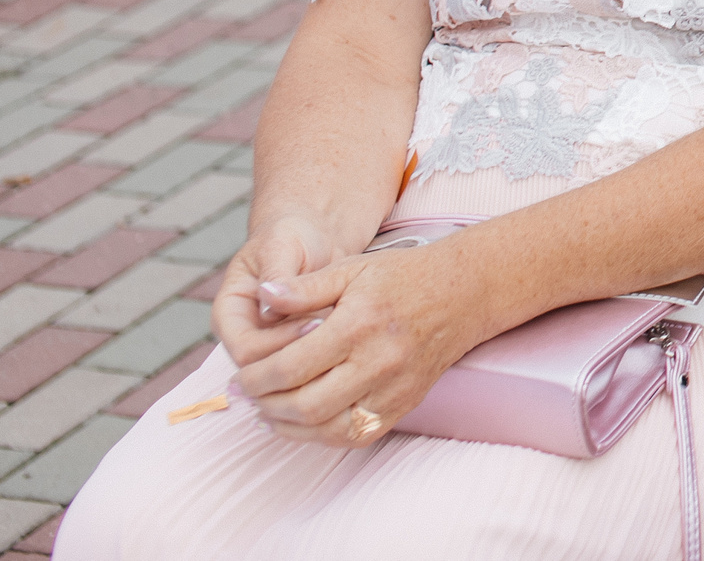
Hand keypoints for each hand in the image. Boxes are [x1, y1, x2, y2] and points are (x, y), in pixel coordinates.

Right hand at [211, 215, 338, 372]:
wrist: (314, 235)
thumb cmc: (291, 234)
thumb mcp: (281, 246)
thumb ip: (275, 277)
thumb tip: (269, 314)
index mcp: (230, 312)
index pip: (244, 350)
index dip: (277, 345)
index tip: (315, 324)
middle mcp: (245, 333)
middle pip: (264, 369)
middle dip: (299, 354)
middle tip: (336, 330)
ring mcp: (269, 342)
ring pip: (287, 371)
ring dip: (315, 356)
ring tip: (344, 328)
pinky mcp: (294, 344)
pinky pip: (306, 362)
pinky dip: (326, 353)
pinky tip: (348, 334)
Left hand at [228, 243, 491, 445]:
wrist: (464, 293)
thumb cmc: (404, 277)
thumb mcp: (352, 268)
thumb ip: (305, 287)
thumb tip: (262, 297)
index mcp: (358, 325)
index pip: (290, 368)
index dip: (255, 378)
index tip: (240, 376)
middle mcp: (378, 362)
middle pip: (304, 406)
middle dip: (265, 405)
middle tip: (248, 395)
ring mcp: (393, 389)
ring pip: (326, 429)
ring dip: (288, 427)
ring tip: (268, 412)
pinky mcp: (403, 405)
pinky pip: (354, 435)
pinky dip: (320, 436)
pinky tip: (302, 423)